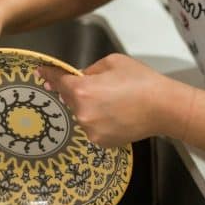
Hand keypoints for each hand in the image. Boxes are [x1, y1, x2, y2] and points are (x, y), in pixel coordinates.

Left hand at [37, 53, 193, 146]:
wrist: (163, 107)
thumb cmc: (140, 80)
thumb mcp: (113, 62)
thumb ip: (91, 70)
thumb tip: (82, 78)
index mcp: (82, 90)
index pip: (58, 81)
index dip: (49, 75)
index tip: (41, 72)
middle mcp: (81, 113)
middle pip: (70, 99)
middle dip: (79, 92)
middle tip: (100, 87)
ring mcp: (90, 130)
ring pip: (82, 114)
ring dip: (90, 107)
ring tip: (114, 102)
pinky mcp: (101, 141)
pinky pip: (93, 127)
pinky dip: (99, 121)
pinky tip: (116, 115)